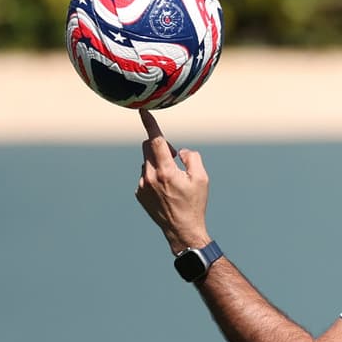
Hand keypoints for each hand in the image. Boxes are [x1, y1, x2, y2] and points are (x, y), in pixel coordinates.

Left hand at [135, 108, 211, 253]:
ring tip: (172, 183)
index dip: (150, 124)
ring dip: (158, 164)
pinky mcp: (139, 194)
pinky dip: (154, 177)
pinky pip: (145, 176)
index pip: (156, 141)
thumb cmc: (194, 204)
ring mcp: (142, 186)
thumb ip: (193, 158)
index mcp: (166, 171)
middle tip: (176, 158)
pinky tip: (165, 192)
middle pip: (149, 148)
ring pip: (147, 163)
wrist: (182, 231)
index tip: (143, 111)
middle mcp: (150, 177)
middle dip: (161, 147)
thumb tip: (182, 151)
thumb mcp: (202, 179)